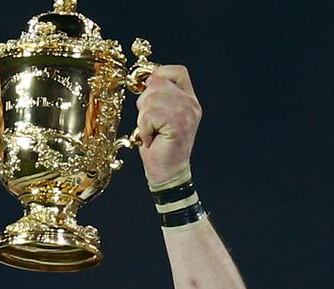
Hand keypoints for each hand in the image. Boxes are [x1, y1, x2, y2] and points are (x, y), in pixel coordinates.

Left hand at [135, 65, 201, 185]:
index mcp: (189, 98)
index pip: (176, 71)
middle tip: (150, 123)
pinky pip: (149, 116)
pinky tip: (152, 139)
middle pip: (157, 83)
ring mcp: (186, 113)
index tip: (149, 92)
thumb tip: (144, 79)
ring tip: (152, 132)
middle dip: (144, 103)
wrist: (168, 172)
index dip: (158, 76)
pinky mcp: (178, 124)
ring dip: (143, 119)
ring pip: (150, 99)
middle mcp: (190, 103)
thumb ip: (158, 95)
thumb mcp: (159, 115)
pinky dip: (144, 129)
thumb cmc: (160, 146)